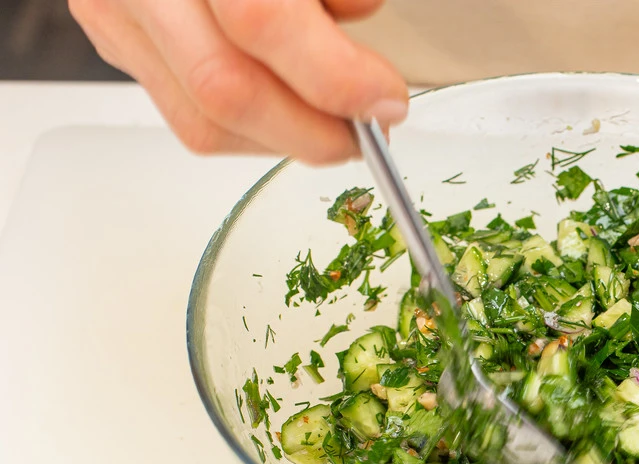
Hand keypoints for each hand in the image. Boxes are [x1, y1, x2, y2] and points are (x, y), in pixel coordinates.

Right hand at [70, 0, 408, 163]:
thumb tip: (363, 33)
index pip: (260, 18)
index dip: (336, 76)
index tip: (385, 95)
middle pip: (224, 86)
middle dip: (314, 129)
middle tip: (367, 126)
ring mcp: (119, 9)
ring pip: (204, 120)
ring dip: (287, 138)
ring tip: (334, 123)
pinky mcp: (116, 36)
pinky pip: (188, 117)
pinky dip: (255, 130)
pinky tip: (290, 111)